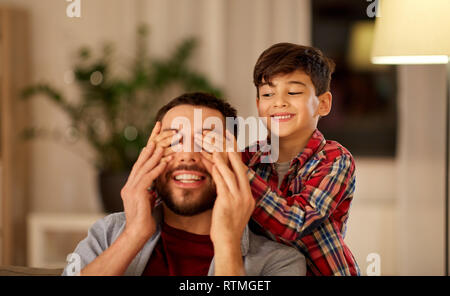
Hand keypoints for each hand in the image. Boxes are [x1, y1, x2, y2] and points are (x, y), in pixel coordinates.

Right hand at [120, 122, 174, 241]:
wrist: (136, 234)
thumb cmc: (145, 221)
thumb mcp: (148, 202)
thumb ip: (150, 192)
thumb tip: (155, 187)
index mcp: (131, 185)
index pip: (141, 163)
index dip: (148, 149)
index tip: (156, 136)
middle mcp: (129, 184)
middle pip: (141, 159)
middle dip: (151, 143)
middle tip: (160, 128)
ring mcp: (131, 188)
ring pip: (145, 166)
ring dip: (156, 153)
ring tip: (165, 141)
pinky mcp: (137, 193)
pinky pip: (149, 177)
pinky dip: (157, 168)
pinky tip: (166, 160)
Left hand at [208, 147, 254, 247]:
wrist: (228, 242)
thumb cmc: (227, 227)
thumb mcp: (233, 209)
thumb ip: (230, 193)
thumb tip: (221, 178)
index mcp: (248, 197)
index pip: (243, 173)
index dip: (237, 159)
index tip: (231, 146)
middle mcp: (245, 196)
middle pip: (240, 169)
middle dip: (233, 153)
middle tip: (225, 140)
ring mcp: (238, 199)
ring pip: (230, 174)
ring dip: (222, 160)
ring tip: (214, 148)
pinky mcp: (227, 202)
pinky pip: (222, 183)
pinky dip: (217, 172)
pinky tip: (212, 164)